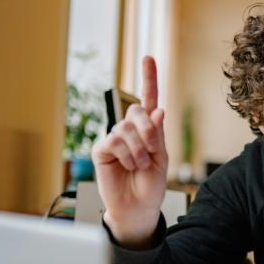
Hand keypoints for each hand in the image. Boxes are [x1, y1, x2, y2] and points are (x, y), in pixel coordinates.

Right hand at [91, 56, 168, 246]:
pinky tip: (127, 166)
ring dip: (138, 150)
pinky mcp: (102, 149)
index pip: (149, 99)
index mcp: (149, 129)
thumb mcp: (161, 157)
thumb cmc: (150, 183)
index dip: (149, 78)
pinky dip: (126, 155)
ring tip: (139, 166)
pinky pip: (115, 141)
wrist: (138, 206)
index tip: (148, 57)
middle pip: (137, 110)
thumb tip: (158, 109)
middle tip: (151, 152)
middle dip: (148, 131)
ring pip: (127, 128)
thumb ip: (157, 134)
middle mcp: (131, 129)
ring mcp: (115, 138)